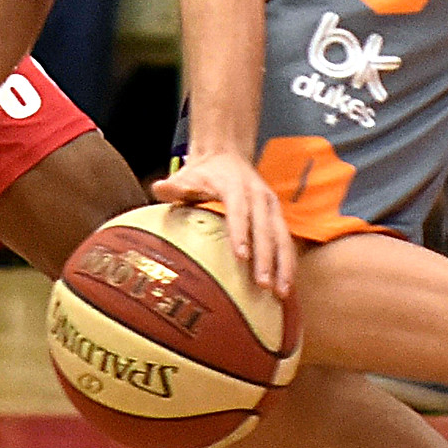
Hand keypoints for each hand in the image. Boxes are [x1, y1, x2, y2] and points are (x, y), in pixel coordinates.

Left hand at [149, 150, 297, 298]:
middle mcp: (258, 196)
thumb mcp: (187, 176)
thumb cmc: (203, 173)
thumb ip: (175, 186)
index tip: (241, 257)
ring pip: (282, 236)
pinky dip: (288, 262)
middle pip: (265, 228)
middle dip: (266, 258)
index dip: (241, 233)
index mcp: (236, 187)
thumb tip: (159, 188)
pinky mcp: (277, 215)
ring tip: (282, 292)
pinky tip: (287, 285)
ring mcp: (271, 205)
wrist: (225, 155)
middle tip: (264, 285)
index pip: (239, 211)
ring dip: (284, 265)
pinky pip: (285, 240)